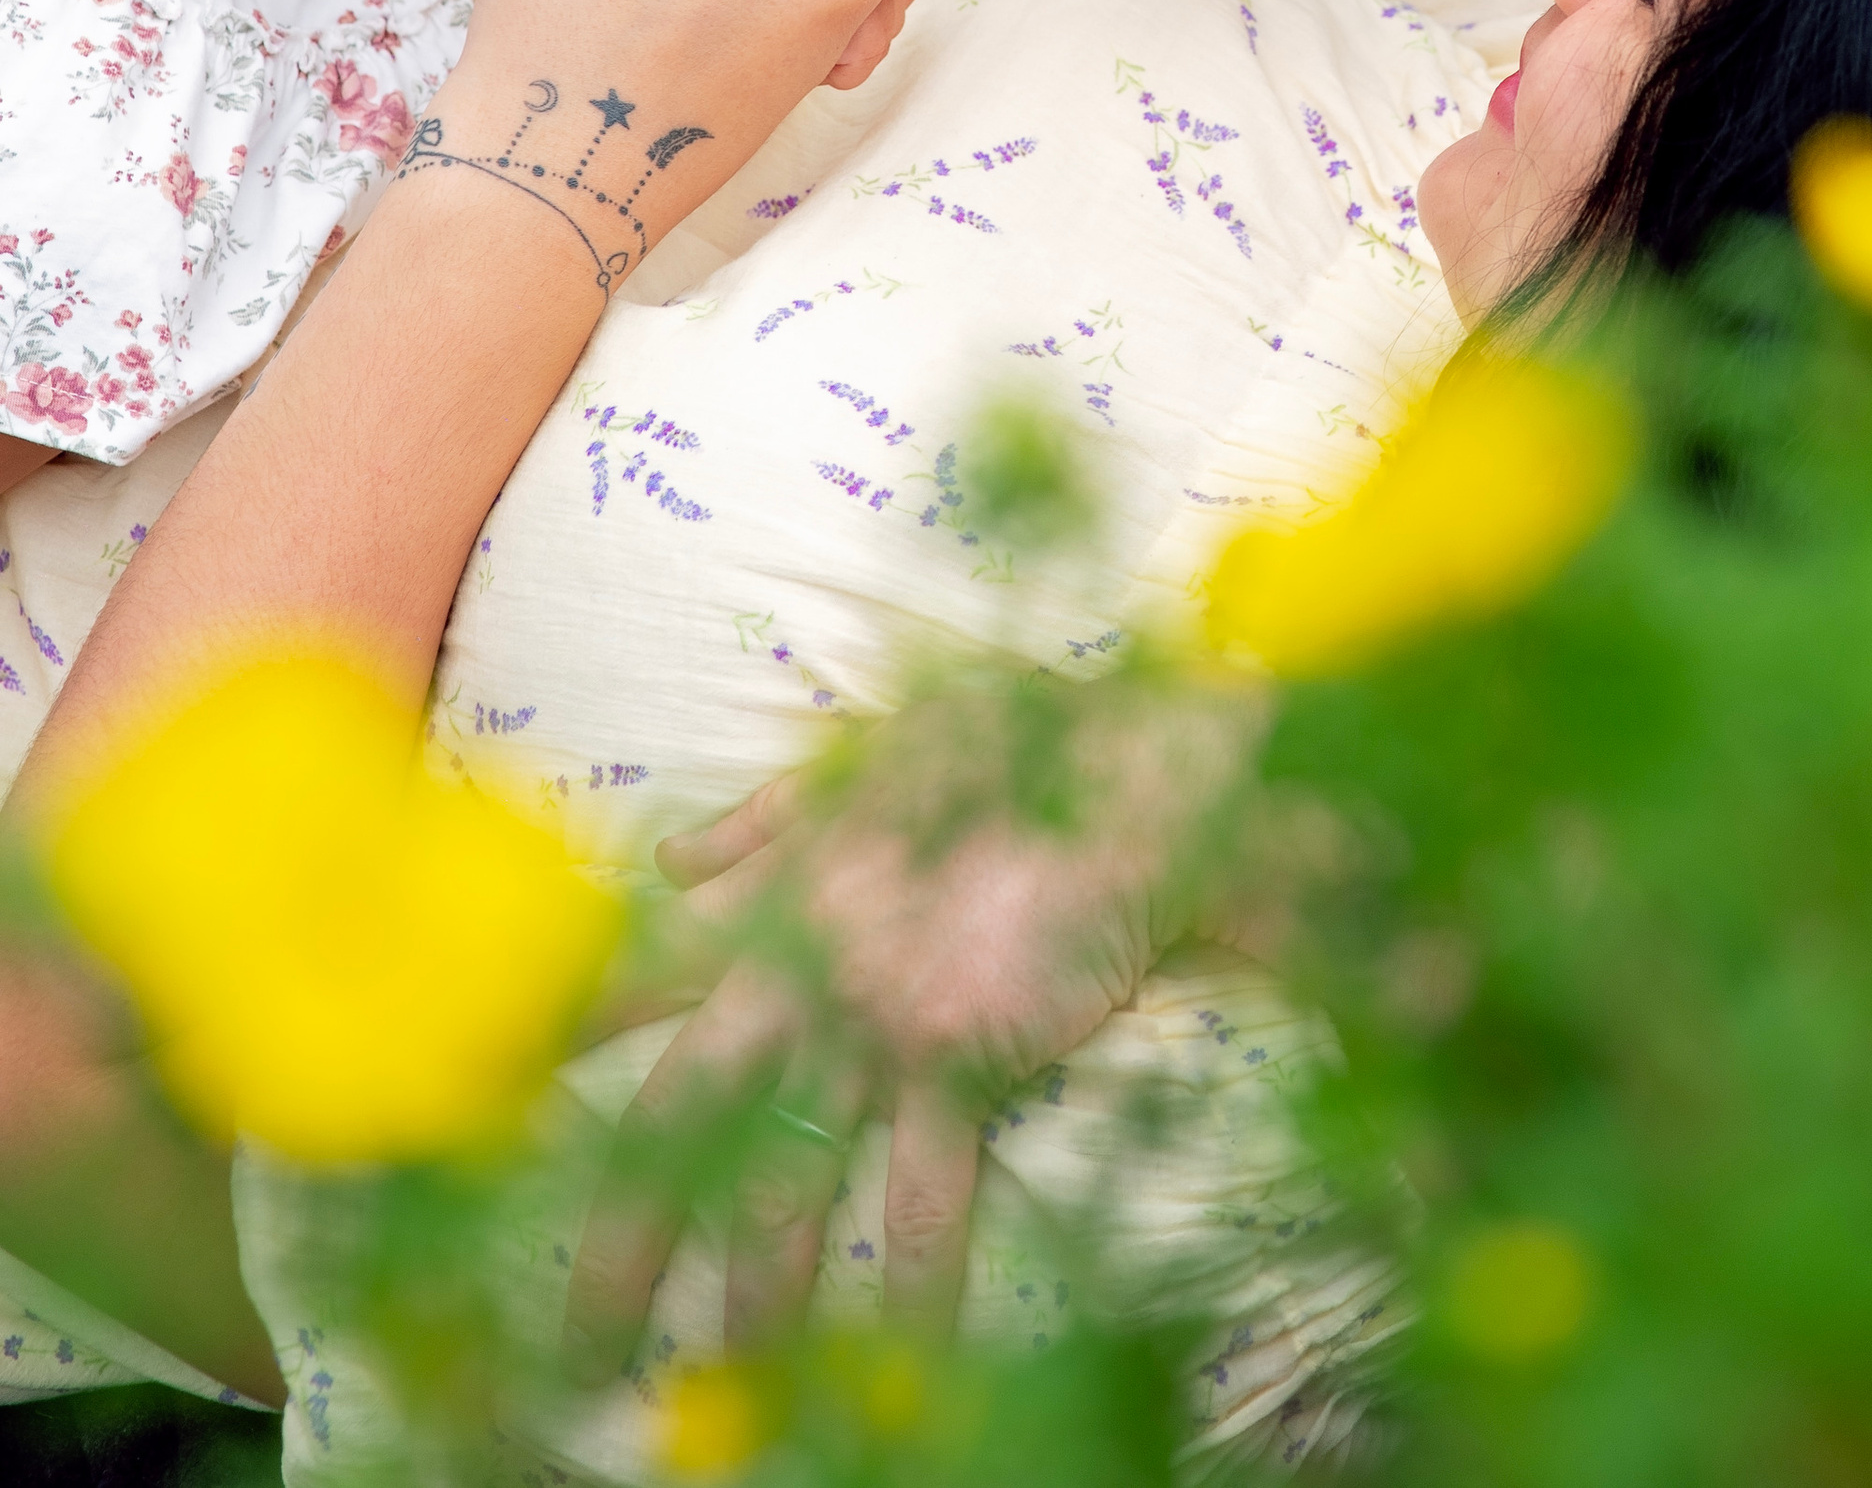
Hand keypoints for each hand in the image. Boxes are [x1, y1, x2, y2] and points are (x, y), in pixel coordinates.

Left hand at [564, 675, 1261, 1363]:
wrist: (1125, 779)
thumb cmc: (1010, 749)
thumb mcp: (872, 752)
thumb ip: (763, 819)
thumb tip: (668, 860)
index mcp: (772, 891)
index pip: (636, 972)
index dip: (558, 1038)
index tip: (484, 1101)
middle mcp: (798, 966)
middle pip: (678, 1121)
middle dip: (624, 1243)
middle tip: (580, 1349)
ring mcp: (874, 1023)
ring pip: (785, 1184)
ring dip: (753, 1298)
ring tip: (720, 1385)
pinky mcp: (961, 1061)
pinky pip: (925, 1201)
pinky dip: (914, 1287)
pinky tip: (901, 1365)